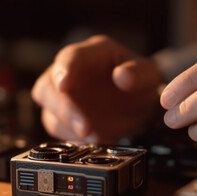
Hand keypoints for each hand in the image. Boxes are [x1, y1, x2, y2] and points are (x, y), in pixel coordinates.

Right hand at [32, 35, 160, 142]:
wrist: (138, 104)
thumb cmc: (139, 81)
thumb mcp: (148, 74)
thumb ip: (138, 73)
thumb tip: (122, 76)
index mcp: (91, 53)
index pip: (69, 57)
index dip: (64, 71)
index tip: (64, 86)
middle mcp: (70, 72)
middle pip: (47, 87)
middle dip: (63, 108)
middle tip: (85, 127)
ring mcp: (64, 96)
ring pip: (49, 110)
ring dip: (67, 127)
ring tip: (94, 138)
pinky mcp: (64, 117)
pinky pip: (58, 128)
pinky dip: (71, 137)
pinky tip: (92, 140)